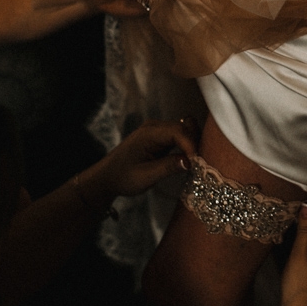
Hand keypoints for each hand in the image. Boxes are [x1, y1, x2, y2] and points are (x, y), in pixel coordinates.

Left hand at [82, 119, 198, 204]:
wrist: (106, 178)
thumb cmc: (123, 177)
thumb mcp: (146, 176)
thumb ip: (168, 167)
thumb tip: (191, 161)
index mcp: (149, 133)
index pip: (178, 131)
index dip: (190, 145)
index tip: (197, 162)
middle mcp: (154, 127)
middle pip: (184, 127)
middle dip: (194, 143)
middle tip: (199, 163)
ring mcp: (157, 130)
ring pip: (184, 129)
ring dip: (192, 143)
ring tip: (196, 161)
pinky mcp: (159, 137)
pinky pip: (179, 136)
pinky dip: (186, 145)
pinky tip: (188, 158)